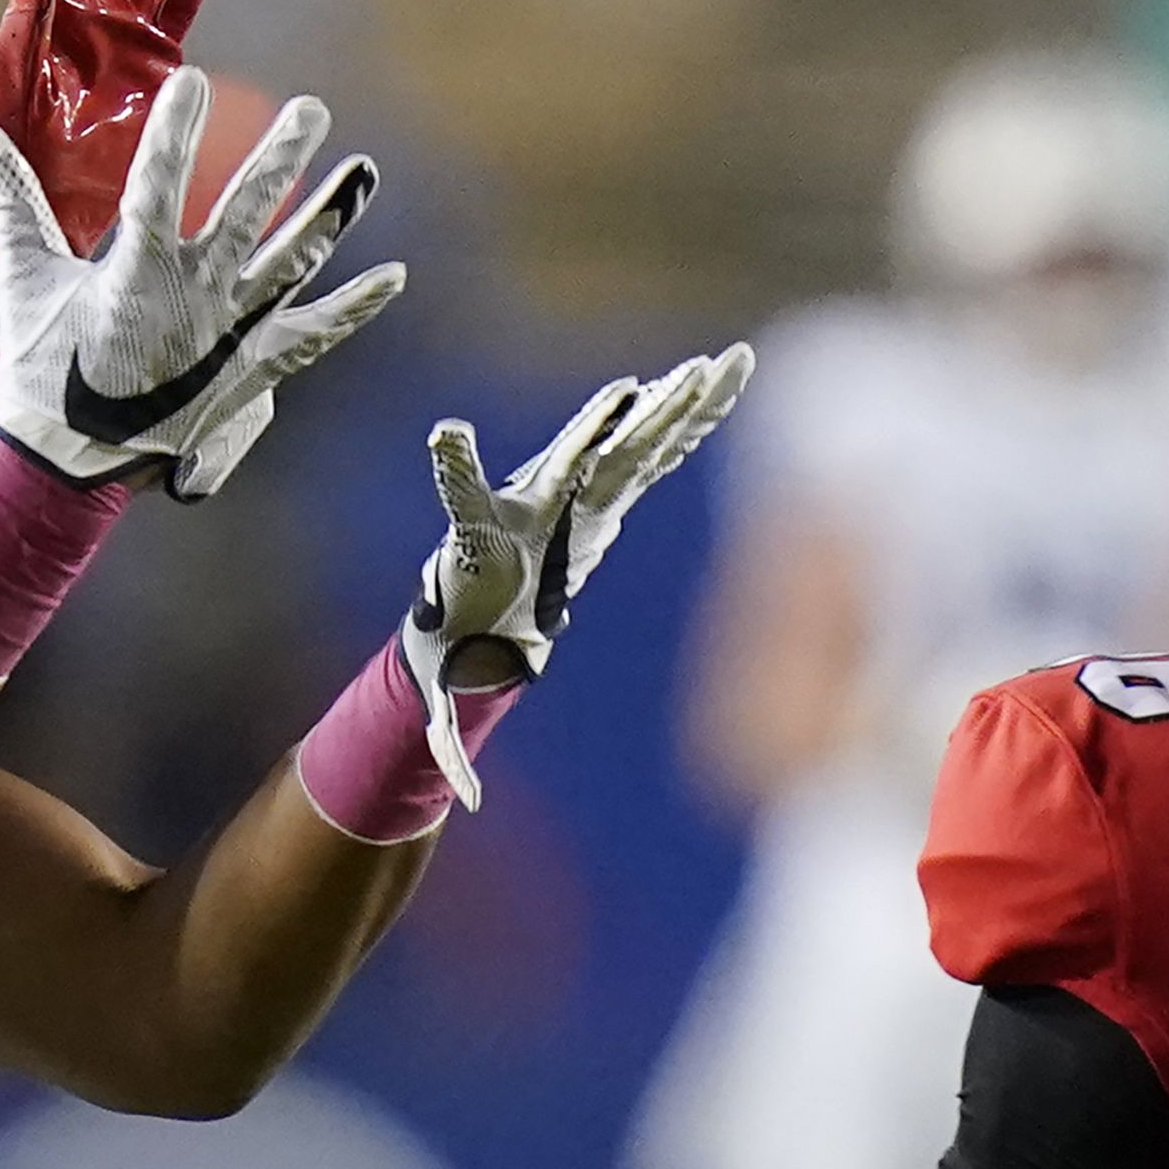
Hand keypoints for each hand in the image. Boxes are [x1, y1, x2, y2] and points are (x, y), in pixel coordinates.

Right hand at [0, 67, 400, 499]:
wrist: (74, 464)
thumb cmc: (46, 374)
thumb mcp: (24, 283)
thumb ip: (16, 207)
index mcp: (139, 269)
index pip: (160, 179)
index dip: (176, 128)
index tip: (194, 80)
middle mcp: (198, 294)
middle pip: (250, 210)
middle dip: (282, 154)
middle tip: (312, 110)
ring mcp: (234, 332)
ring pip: (294, 261)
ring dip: (332, 214)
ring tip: (366, 172)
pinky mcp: (254, 369)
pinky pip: (314, 335)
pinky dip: (354, 308)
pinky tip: (392, 278)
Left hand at [394, 346, 756, 806]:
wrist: (469, 605)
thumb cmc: (455, 644)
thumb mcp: (446, 694)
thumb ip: (450, 745)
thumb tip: (465, 804)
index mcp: (487, 542)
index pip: (465, 502)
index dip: (456, 472)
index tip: (445, 436)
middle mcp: (535, 503)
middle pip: (581, 456)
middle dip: (624, 421)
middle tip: (663, 382)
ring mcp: (572, 491)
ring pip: (629, 441)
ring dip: (676, 405)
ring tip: (716, 364)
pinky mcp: (600, 493)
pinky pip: (650, 453)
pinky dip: (687, 422)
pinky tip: (723, 385)